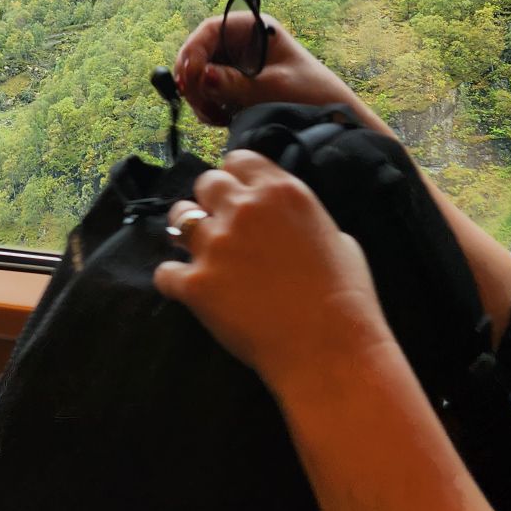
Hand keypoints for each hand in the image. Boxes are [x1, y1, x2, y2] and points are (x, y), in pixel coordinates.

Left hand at [155, 149, 389, 394]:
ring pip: (179, 219)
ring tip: (202, 253)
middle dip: (211, 202)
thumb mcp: (337, 238)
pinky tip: (190, 290)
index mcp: (282, 192)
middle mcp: (244, 209)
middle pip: (205, 183)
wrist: (329, 350)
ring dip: (187, 233)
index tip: (238, 196)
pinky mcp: (195, 283)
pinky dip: (175, 281)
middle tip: (222, 227)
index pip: (238, 160)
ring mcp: (216, 244)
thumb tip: (287, 222)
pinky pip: (166, 271)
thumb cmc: (345, 298)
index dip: (236, 178)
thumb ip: (302, 218)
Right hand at [174, 13, 370, 128]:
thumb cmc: (310, 94)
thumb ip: (236, 83)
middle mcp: (239, 43)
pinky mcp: (231, 86)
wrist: (329, 119)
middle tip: (202, 106)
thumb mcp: (273, 89)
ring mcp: (233, 65)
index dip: (194, 52)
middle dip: (194, 80)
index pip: (210, 30)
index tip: (192, 79)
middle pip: (197, 54)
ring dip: (200, 98)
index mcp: (253, 28)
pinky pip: (205, 93)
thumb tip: (203, 77)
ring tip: (218, 118)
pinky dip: (207, 107)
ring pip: (198, 76)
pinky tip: (222, 120)